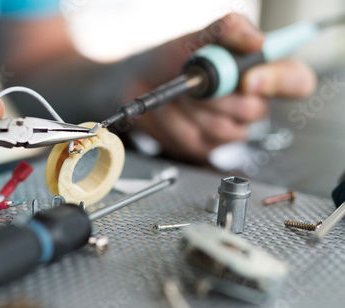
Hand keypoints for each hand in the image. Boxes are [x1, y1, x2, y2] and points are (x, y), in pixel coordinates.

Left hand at [131, 13, 315, 162]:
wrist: (140, 83)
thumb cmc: (172, 58)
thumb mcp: (198, 36)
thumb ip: (229, 30)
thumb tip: (257, 40)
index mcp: (258, 70)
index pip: (296, 81)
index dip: (277, 83)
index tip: (247, 80)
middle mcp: (251, 100)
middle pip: (254, 111)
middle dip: (216, 97)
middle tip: (194, 84)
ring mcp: (231, 126)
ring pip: (227, 131)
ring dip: (195, 112)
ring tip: (182, 97)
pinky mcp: (209, 146)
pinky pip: (203, 145)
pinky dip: (180, 127)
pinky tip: (175, 114)